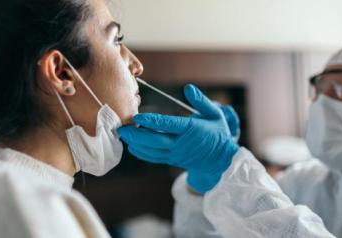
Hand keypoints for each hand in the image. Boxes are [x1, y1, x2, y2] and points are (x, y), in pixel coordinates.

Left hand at [118, 84, 238, 193]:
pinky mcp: (172, 160)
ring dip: (137, 144)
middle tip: (122, 129)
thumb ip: (201, 101)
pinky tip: (133, 147)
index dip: (152, 121)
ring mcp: (176, 154)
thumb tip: (188, 88)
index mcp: (191, 129)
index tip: (137, 117)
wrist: (220, 160)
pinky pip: (155, 158)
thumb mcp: (215, 114)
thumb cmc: (217, 133)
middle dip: (137, 135)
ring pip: (153, 151)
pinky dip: (142, 153)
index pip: (169, 124)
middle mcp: (181, 143)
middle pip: (155, 140)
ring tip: (124, 136)